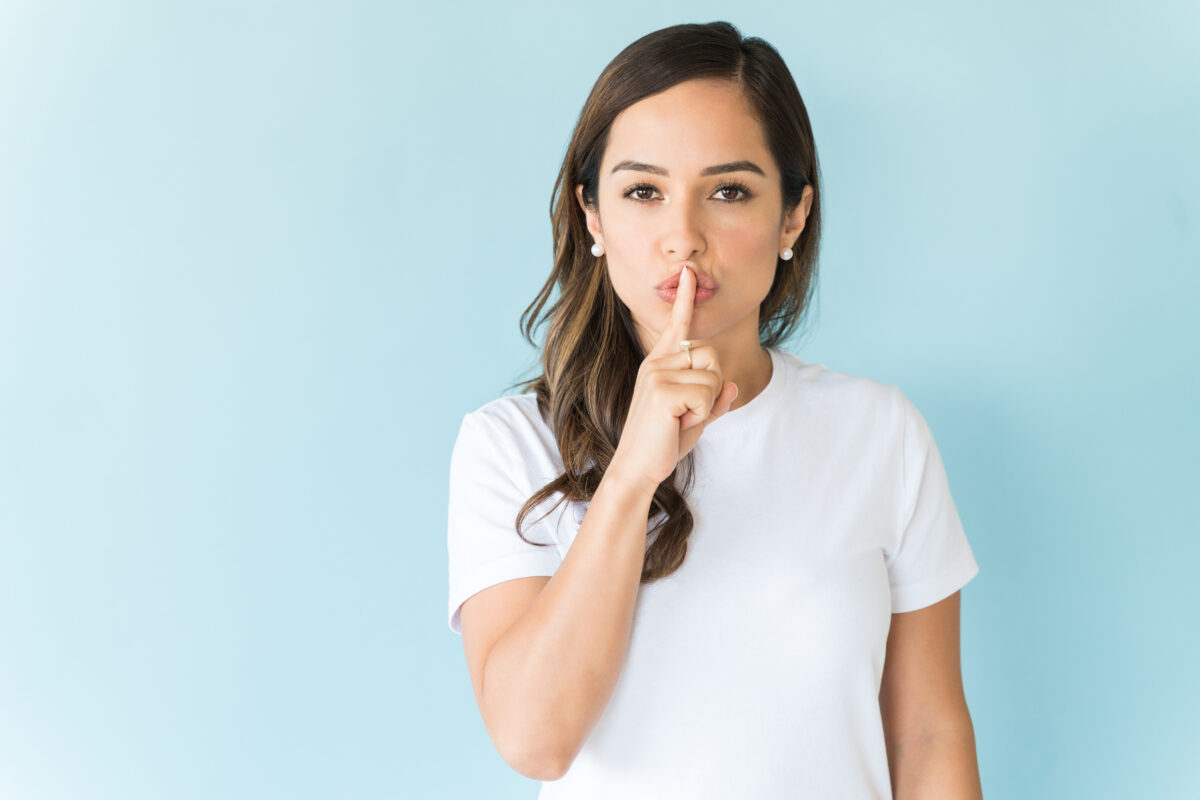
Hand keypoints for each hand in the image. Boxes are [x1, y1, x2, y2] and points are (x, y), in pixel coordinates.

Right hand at [607, 265, 738, 493]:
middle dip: (712, 387)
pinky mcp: (662, 390)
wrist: (637, 468)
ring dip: (707, 404)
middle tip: (687, 413)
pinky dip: (702, 414)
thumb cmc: (664, 443)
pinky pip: (707, 393)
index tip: (688, 272)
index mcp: (660, 364)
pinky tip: (678, 424)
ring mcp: (657, 374)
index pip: (677, 325)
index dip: (685, 298)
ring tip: (680, 420)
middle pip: (712, 355)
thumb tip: (734, 386)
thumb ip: (714, 400)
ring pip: (713, 376)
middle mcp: (656, 363)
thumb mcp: (696, 418)